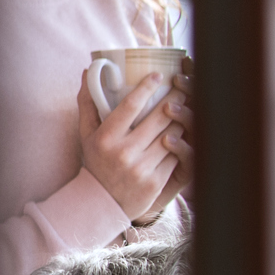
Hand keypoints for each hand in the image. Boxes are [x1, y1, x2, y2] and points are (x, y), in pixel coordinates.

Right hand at [77, 73, 190, 220]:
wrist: (101, 203)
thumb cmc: (96, 162)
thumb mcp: (86, 134)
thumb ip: (88, 103)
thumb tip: (87, 71)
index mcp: (106, 138)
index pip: (130, 106)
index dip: (146, 88)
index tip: (159, 75)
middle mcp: (123, 152)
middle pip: (157, 119)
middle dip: (174, 99)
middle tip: (183, 86)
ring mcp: (141, 168)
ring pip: (170, 136)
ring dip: (181, 119)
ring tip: (188, 105)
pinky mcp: (155, 181)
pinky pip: (175, 156)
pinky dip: (182, 142)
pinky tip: (188, 130)